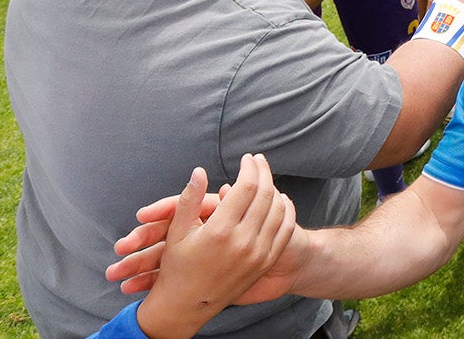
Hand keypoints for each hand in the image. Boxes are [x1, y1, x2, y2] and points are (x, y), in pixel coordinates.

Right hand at [110, 154, 302, 326]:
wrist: (189, 306)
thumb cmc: (178, 266)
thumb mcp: (177, 233)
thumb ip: (190, 200)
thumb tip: (199, 171)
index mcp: (219, 231)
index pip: (246, 187)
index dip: (249, 168)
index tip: (248, 158)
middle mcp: (242, 241)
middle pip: (265, 194)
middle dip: (264, 172)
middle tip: (259, 161)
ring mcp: (258, 253)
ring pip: (278, 210)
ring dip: (275, 189)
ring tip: (267, 178)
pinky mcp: (265, 262)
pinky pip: (284, 229)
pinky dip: (286, 210)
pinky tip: (280, 199)